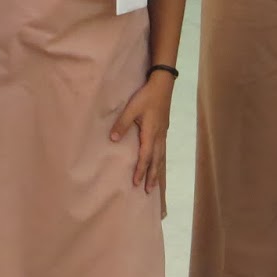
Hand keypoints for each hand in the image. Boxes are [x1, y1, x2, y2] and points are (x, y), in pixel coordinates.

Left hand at [110, 71, 173, 193]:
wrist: (163, 85)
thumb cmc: (147, 97)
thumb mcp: (132, 109)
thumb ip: (122, 124)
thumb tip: (113, 139)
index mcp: (151, 133)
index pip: (145, 156)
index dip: (141, 170)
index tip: (136, 182)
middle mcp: (159, 137)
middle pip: (156, 161)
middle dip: (152, 176)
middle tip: (149, 191)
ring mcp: (163, 134)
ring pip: (161, 157)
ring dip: (157, 171)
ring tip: (155, 184)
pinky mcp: (164, 130)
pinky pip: (163, 150)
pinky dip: (160, 161)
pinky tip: (158, 163)